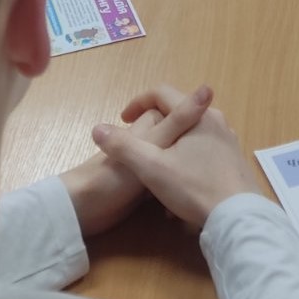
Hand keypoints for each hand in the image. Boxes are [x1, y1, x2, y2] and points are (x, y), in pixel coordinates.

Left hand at [58, 87, 211, 237]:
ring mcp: (145, 163)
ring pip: (175, 162)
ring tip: (200, 188)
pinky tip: (182, 205)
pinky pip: (166, 183)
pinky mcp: (142, 186)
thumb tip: (207, 88)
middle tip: (209, 171)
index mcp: (151, 124)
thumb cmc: (117, 176)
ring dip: (185, 174)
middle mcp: (150, 140)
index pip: (183, 113)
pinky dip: (173, 191)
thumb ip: (177, 121)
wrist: (83, 210)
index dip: (199, 123)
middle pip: (181, 140)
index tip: (215, 140)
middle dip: (194, 154)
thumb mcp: (153, 147)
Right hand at [92, 85, 261, 227]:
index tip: (122, 121)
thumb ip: (124, 147)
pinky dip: (186, 160)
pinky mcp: (233, 159)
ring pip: (190, 134)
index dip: (137, 103)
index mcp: (197, 115)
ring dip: (169, 147)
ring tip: (155, 169)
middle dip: (154, 126)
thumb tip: (98, 129)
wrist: (238, 216)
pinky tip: (179, 186)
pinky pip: (203, 150)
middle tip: (137, 145)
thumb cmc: (194, 187)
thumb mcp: (152, 169)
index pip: (161, 93)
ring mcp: (227, 139)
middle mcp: (216, 120)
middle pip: (177, 113)